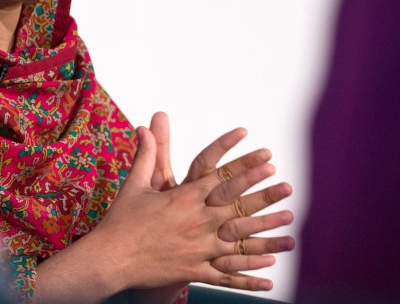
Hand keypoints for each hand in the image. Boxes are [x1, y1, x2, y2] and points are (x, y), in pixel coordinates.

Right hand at [35, 127, 291, 302]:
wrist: (110, 258)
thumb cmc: (121, 220)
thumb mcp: (135, 184)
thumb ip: (147, 154)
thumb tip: (145, 125)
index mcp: (182, 198)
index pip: (220, 178)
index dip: (244, 166)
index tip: (265, 156)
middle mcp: (195, 221)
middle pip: (236, 206)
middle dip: (262, 194)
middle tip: (286, 185)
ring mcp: (197, 248)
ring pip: (239, 239)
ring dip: (265, 231)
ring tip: (289, 223)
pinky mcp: (194, 270)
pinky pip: (227, 273)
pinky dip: (249, 274)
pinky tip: (270, 272)